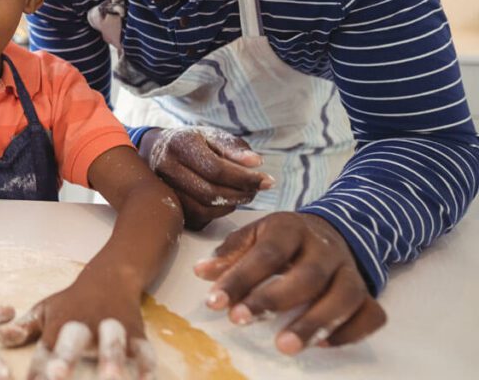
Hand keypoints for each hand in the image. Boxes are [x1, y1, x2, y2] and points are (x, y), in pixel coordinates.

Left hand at [0, 266, 154, 378]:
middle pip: (75, 340)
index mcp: (59, 324)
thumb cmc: (72, 302)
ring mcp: (111, 329)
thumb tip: (0, 337)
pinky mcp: (136, 335)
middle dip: (67, 359)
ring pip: (112, 343)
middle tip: (57, 376)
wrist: (110, 277)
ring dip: (110, 359)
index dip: (38, 369)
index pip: (45, 350)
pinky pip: (144, 350)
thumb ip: (24, 328)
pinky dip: (147, 367)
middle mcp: (84, 326)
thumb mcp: (45, 311)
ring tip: (110, 379)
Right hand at [140, 126, 272, 228]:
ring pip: (204, 208)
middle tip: (255, 189)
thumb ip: (234, 147)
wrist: (156, 151)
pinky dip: (218, 213)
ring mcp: (164, 189)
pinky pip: (198, 218)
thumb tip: (256, 163)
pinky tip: (225, 201)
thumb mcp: (211, 136)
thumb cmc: (192, 143)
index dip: (245, 178)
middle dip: (240, 193)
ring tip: (242, 194)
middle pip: (210, 192)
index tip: (266, 180)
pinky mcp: (169, 206)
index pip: (216, 168)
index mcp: (180, 145)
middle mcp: (167, 168)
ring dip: (230, 204)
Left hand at [194, 212, 385, 353]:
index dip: (240, 278)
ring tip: (284, 346)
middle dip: (272, 301)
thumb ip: (231, 254)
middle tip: (241, 321)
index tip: (215, 302)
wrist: (329, 231)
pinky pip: (371, 315)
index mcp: (291, 228)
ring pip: (343, 297)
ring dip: (313, 323)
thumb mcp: (254, 235)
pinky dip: (350, 332)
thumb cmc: (282, 239)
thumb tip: (202, 273)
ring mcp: (350, 271)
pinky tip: (323, 344)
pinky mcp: (368, 294)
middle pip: (306, 276)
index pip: (267, 253)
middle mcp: (325, 248)